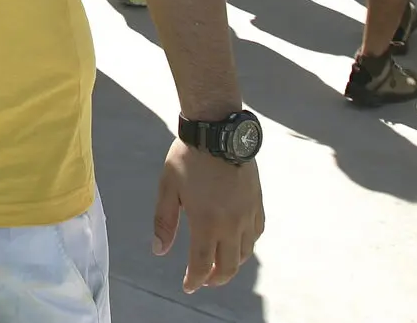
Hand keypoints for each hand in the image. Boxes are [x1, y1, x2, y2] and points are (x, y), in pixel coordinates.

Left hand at [155, 140, 263, 292]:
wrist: (218, 129)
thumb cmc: (188, 156)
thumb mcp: (168, 187)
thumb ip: (164, 221)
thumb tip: (159, 250)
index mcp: (206, 221)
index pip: (202, 265)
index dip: (194, 280)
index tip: (188, 286)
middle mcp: (231, 223)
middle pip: (229, 266)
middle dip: (215, 278)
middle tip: (203, 280)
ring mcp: (247, 213)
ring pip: (246, 252)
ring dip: (232, 263)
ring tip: (219, 263)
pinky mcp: (257, 201)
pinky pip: (257, 233)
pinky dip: (247, 244)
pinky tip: (237, 242)